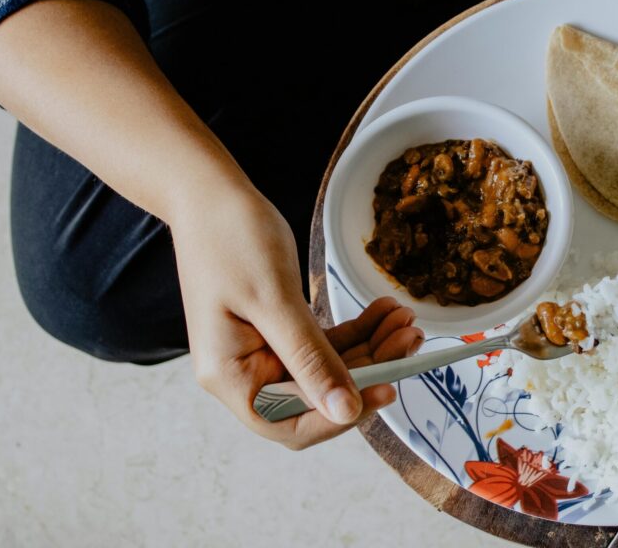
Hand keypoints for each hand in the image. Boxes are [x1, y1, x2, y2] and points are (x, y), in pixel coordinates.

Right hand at [171, 190, 423, 448]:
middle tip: (410, 339)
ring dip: (370, 346)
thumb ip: (311, 360)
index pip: (291, 424)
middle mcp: (243, 373)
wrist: (207, 192)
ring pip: (328, 367)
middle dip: (369, 370)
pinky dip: (355, 329)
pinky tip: (383, 311)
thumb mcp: (276, 302)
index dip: (341, 416)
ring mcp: (261, 352)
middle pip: (317, 396)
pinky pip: (324, 342)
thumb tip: (345, 412)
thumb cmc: (230, 238)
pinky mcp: (277, 330)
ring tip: (405, 320)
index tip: (387, 390)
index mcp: (230, 378)